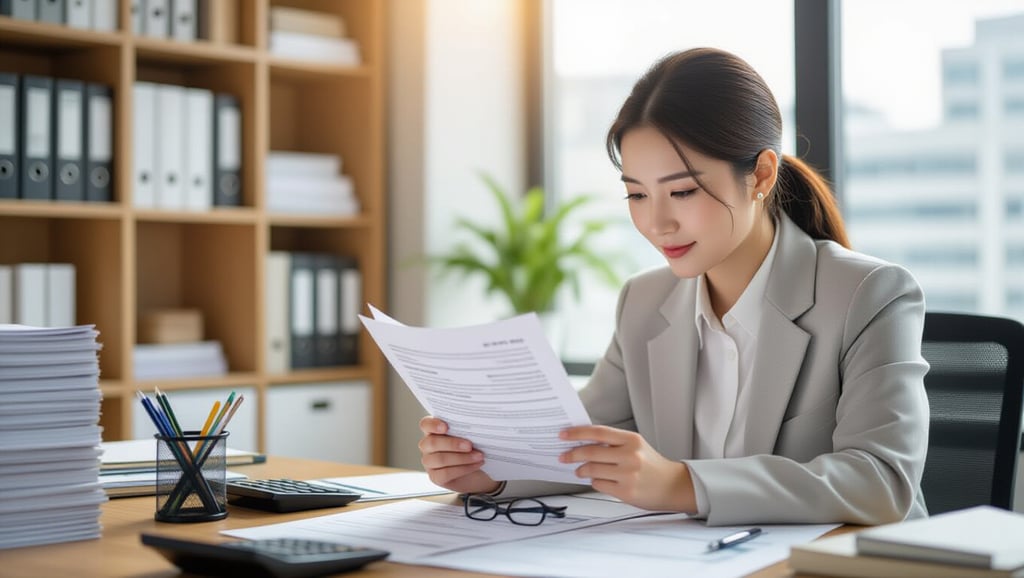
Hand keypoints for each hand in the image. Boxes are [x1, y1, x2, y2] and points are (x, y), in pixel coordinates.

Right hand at [418, 416, 501, 494]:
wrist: (478, 470)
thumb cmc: (473, 447)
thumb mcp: (470, 436)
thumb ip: (466, 429)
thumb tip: (474, 425)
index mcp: (433, 430)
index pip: (425, 424)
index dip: (433, 425)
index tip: (446, 427)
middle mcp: (427, 446)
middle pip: (432, 443)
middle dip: (452, 444)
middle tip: (470, 445)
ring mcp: (429, 462)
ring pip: (440, 459)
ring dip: (462, 458)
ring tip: (479, 456)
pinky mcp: (435, 477)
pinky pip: (446, 473)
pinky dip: (463, 468)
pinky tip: (476, 465)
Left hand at [559, 425, 696, 512]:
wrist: (672, 485)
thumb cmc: (652, 465)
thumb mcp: (636, 446)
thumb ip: (613, 442)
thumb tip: (582, 441)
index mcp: (632, 440)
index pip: (598, 432)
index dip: (577, 433)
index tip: (564, 435)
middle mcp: (630, 456)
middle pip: (591, 452)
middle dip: (572, 454)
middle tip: (564, 456)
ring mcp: (628, 474)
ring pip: (592, 470)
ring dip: (581, 470)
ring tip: (580, 470)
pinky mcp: (626, 491)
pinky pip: (598, 484)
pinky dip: (594, 481)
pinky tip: (598, 479)